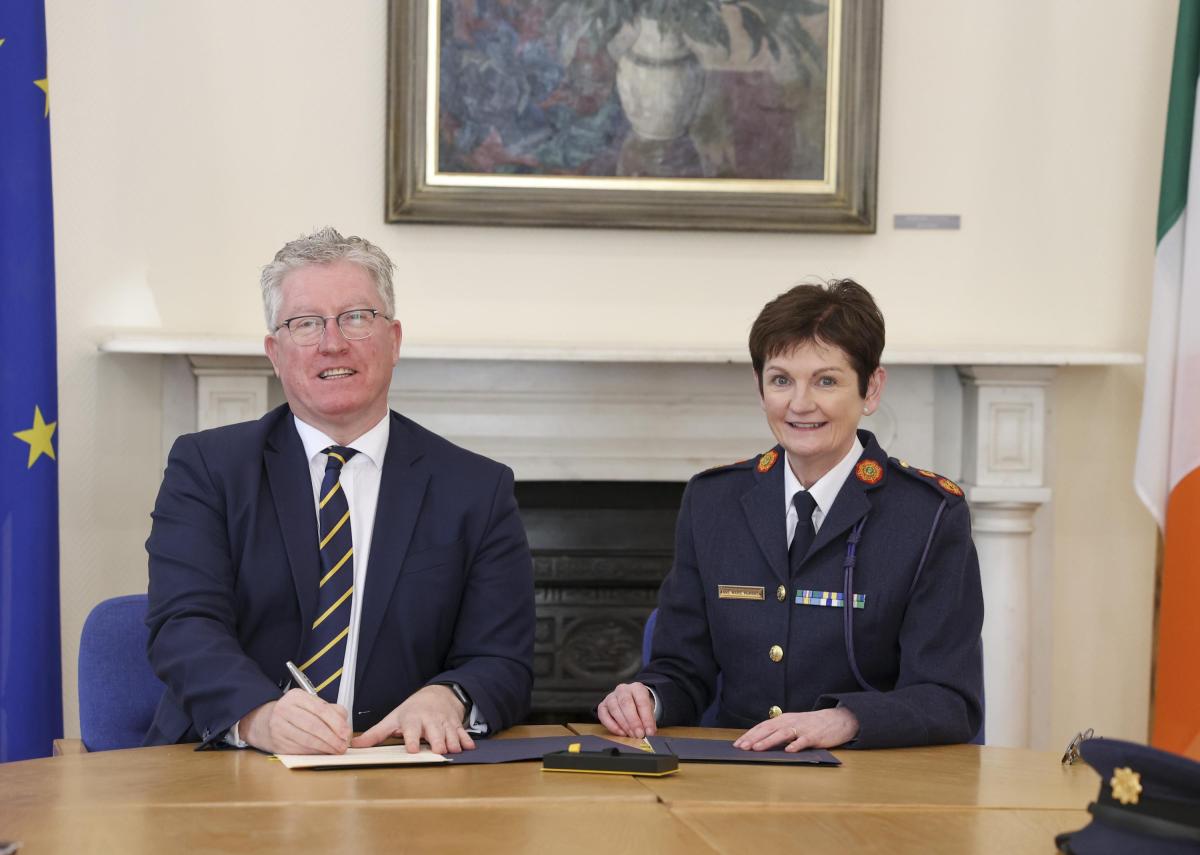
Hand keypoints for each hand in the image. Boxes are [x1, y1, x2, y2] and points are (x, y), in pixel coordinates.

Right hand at [240, 689, 351, 754]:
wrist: (265, 722)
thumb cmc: (295, 713)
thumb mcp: (310, 704)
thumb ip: (331, 711)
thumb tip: (345, 727)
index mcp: (296, 697)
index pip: (320, 709)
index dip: (336, 723)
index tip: (346, 733)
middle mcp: (284, 710)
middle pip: (313, 726)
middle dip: (332, 738)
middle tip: (343, 745)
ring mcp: (278, 728)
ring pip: (307, 740)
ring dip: (325, 748)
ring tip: (336, 750)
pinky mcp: (277, 744)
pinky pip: (300, 750)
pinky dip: (314, 753)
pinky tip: (323, 753)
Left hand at [350, 684, 474, 753]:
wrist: (437, 695)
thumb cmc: (412, 710)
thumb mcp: (393, 719)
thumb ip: (376, 734)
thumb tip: (355, 745)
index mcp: (413, 720)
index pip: (412, 730)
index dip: (412, 739)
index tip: (412, 749)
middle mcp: (429, 721)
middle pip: (435, 732)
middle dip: (438, 741)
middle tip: (439, 751)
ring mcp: (444, 722)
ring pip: (450, 733)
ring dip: (453, 742)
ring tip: (454, 751)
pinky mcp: (455, 725)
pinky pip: (462, 732)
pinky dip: (466, 740)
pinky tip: (469, 747)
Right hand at [597, 682, 656, 738]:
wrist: (631, 702)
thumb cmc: (640, 707)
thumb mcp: (648, 711)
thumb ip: (648, 721)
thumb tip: (649, 732)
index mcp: (637, 688)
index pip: (642, 701)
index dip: (646, 718)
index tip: (649, 731)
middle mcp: (622, 689)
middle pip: (626, 703)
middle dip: (633, 721)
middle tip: (639, 734)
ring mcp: (611, 697)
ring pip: (614, 708)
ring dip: (624, 724)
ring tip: (631, 735)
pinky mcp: (602, 706)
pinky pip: (604, 715)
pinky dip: (612, 726)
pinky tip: (621, 733)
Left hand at [732, 707, 858, 751]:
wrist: (836, 720)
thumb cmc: (811, 725)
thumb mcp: (793, 725)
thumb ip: (779, 732)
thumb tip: (760, 742)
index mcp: (783, 720)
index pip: (762, 726)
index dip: (749, 734)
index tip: (737, 743)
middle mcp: (790, 722)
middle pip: (768, 729)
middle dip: (754, 738)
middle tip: (742, 747)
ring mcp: (802, 729)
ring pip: (782, 734)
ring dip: (769, 741)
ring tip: (757, 748)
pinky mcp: (814, 736)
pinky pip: (803, 741)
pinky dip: (795, 745)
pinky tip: (788, 751)